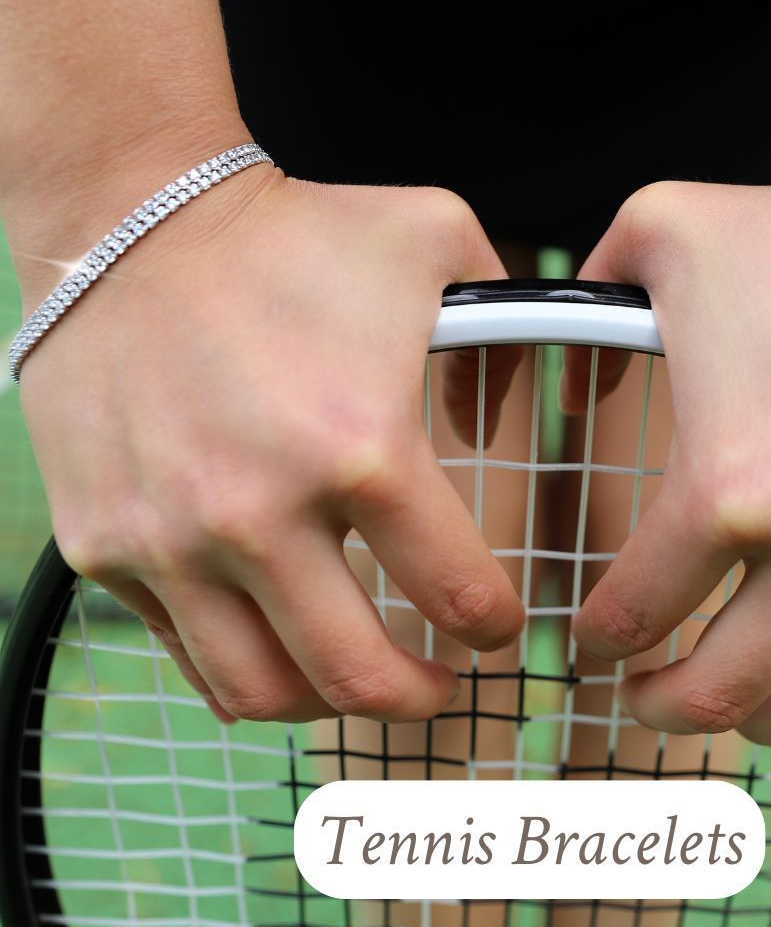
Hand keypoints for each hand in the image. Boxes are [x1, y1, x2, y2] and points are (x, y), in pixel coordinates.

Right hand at [17, 165, 524, 722]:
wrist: (131, 220)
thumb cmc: (292, 233)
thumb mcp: (434, 239)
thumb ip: (506, 324)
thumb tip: (499, 418)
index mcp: (364, 448)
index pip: (457, 593)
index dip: (495, 624)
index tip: (498, 623)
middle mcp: (262, 512)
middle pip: (360, 676)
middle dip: (422, 699)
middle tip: (443, 688)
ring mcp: (174, 539)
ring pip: (264, 691)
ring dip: (331, 705)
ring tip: (359, 680)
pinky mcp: (108, 544)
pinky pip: (186, 652)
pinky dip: (245, 671)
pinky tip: (278, 647)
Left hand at [562, 178, 770, 747]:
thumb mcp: (661, 234)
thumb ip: (583, 305)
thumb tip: (573, 389)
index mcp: (726, 490)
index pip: (636, 612)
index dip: (597, 639)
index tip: (589, 640)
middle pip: (719, 689)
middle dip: (659, 707)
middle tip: (638, 697)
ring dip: (759, 724)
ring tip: (731, 709)